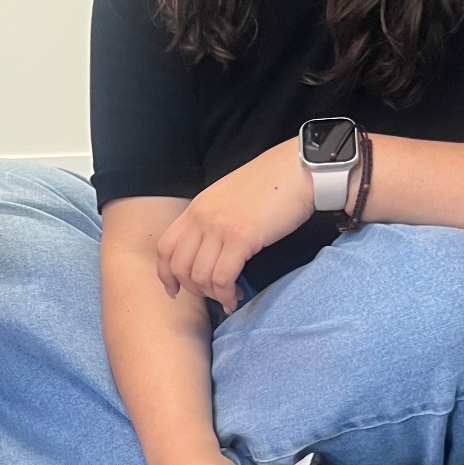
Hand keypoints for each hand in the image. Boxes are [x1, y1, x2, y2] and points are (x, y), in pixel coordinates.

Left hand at [158, 140, 312, 312]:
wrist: (298, 169)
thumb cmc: (271, 184)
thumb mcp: (228, 198)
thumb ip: (212, 221)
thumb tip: (209, 253)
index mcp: (196, 208)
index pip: (166, 247)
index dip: (165, 274)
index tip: (175, 290)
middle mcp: (201, 217)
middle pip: (179, 267)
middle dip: (193, 289)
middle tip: (213, 295)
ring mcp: (219, 227)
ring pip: (200, 276)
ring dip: (213, 294)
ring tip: (230, 296)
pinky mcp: (241, 237)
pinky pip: (223, 277)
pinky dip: (227, 293)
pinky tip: (237, 295)